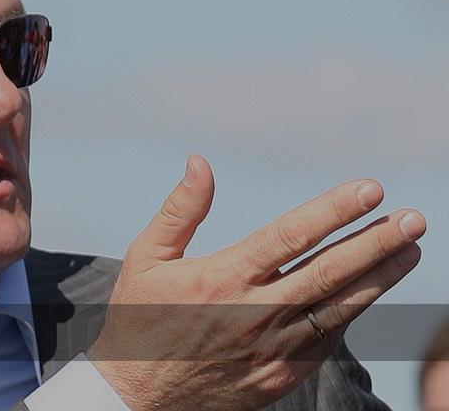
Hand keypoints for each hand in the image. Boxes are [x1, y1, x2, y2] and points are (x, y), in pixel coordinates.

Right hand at [86, 155, 423, 410]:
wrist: (135, 396)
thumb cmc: (138, 319)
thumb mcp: (146, 258)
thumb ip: (180, 211)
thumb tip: (200, 163)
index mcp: (222, 278)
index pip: (291, 236)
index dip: (334, 211)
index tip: (370, 190)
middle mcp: (254, 312)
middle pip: (330, 272)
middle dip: (376, 243)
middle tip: (414, 219)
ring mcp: (271, 349)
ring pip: (339, 309)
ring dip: (378, 278)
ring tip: (410, 252)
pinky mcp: (279, 377)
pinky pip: (325, 343)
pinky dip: (349, 316)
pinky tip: (366, 294)